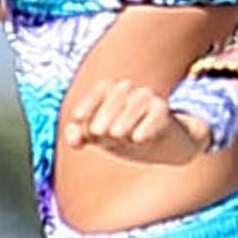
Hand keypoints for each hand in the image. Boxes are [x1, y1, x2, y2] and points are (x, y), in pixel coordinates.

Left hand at [59, 77, 209, 165]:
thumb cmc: (126, 137)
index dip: (87, 105)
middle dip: (104, 115)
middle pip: (115, 98)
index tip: (78, 118)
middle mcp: (129, 90)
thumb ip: (82, 137)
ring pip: (135, 104)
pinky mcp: (163, 110)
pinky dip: (147, 127)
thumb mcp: (101, 139)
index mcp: (110, 92)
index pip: (98, 93)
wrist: (163, 146)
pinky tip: (138, 139)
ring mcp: (147, 98)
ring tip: (117, 135)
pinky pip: (156, 114)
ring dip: (124, 119)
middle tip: (99, 134)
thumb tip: (73, 141)